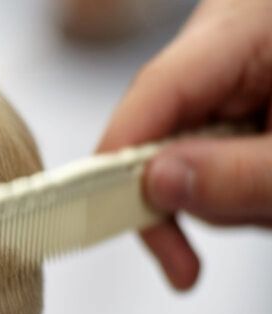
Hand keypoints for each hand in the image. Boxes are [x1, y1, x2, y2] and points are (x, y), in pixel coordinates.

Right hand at [97, 0, 271, 289]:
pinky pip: (216, 151)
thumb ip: (243, 176)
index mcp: (246, 27)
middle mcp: (230, 41)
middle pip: (161, 134)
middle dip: (193, 196)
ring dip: (229, 197)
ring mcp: (236, 69)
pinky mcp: (247, 94)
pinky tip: (271, 188)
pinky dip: (242, 185)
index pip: (152, 97)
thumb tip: (158, 185)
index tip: (102, 226)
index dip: (117, 164)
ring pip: (188, 154)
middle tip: (224, 242)